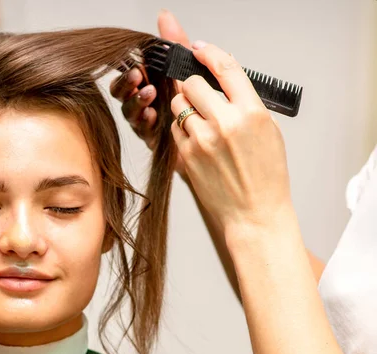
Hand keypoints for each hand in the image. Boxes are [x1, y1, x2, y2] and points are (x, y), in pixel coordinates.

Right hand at [110, 9, 189, 176]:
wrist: (218, 139)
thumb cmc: (201, 105)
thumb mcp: (188, 69)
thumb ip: (175, 43)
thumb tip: (164, 15)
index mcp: (149, 83)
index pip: (128, 76)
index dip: (127, 72)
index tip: (138, 66)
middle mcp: (144, 102)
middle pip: (121, 93)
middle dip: (127, 84)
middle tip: (138, 76)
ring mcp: (146, 122)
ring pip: (129, 112)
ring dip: (137, 101)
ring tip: (150, 92)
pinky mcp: (154, 140)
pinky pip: (143, 131)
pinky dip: (146, 122)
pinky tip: (152, 116)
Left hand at [170, 41, 292, 231]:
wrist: (254, 214)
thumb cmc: (266, 176)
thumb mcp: (269, 132)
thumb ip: (246, 104)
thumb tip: (223, 82)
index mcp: (252, 113)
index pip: (226, 67)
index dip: (210, 53)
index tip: (200, 49)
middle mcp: (225, 123)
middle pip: (192, 83)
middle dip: (194, 87)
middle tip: (202, 98)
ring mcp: (203, 140)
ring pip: (179, 105)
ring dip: (186, 109)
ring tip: (203, 125)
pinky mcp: (186, 155)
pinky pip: (175, 129)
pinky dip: (182, 131)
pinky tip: (198, 143)